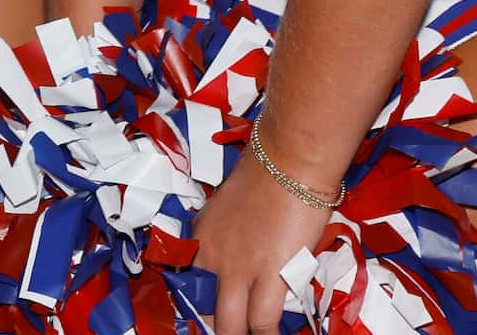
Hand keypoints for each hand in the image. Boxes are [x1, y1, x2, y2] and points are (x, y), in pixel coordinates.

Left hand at [193, 146, 336, 334]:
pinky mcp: (271, 276)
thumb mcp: (231, 208)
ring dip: (241, 334)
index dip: (201, 307)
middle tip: (230, 329)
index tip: (211, 315)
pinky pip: (263, 323)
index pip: (188, 286)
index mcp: (199, 239)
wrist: (289, 159)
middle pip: (204, 313)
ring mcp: (238, 269)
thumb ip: (230, 237)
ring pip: (229, 326)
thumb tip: (243, 259)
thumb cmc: (267, 174)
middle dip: (216, 327)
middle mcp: (211, 257)